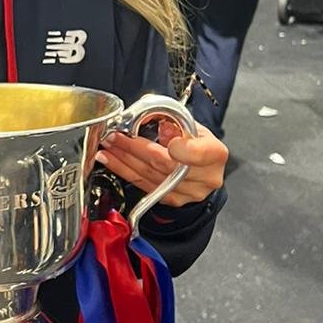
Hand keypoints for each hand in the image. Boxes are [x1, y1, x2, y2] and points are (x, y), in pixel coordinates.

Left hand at [95, 120, 226, 208]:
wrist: (205, 168)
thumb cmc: (199, 143)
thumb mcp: (194, 126)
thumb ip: (177, 122)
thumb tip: (159, 125)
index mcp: (214, 154)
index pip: (196, 153)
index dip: (178, 147)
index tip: (161, 132)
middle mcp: (204, 178)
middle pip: (164, 163)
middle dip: (133, 148)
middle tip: (114, 136)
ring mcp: (188, 192)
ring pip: (150, 176)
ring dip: (123, 160)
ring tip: (108, 147)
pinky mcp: (172, 200)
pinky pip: (144, 185)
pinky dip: (125, 171)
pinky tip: (112, 160)